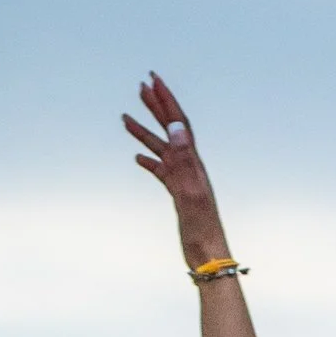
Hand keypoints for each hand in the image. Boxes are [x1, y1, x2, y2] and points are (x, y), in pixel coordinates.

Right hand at [123, 72, 229, 265]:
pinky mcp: (178, 194)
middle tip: (141, 86)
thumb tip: (177, 127)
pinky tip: (138, 159)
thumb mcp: (191, 192)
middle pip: (170, 129)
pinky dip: (149, 161)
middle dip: (156, 106)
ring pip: (161, 149)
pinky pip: (161, 172)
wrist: (209, 256)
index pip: (178, 123)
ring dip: (145, 132)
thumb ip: (184, 159)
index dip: (166, 100)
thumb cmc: (202, 229)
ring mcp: (183, 180)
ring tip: (126, 118)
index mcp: (192, 162)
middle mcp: (189, 167)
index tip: (153, 80)